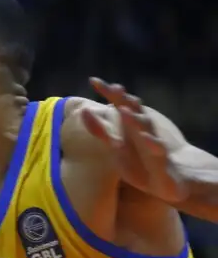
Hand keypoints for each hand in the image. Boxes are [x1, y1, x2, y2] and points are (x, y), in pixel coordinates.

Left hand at [81, 77, 186, 203]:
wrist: (174, 177)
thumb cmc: (142, 159)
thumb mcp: (118, 145)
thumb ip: (102, 131)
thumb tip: (84, 111)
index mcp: (132, 123)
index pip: (119, 103)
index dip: (108, 92)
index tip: (93, 80)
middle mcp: (143, 127)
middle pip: (134, 110)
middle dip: (124, 99)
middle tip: (114, 87)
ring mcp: (154, 140)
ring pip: (145, 127)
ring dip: (134, 119)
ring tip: (123, 111)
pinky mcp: (162, 157)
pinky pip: (158, 149)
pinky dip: (151, 143)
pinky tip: (144, 138)